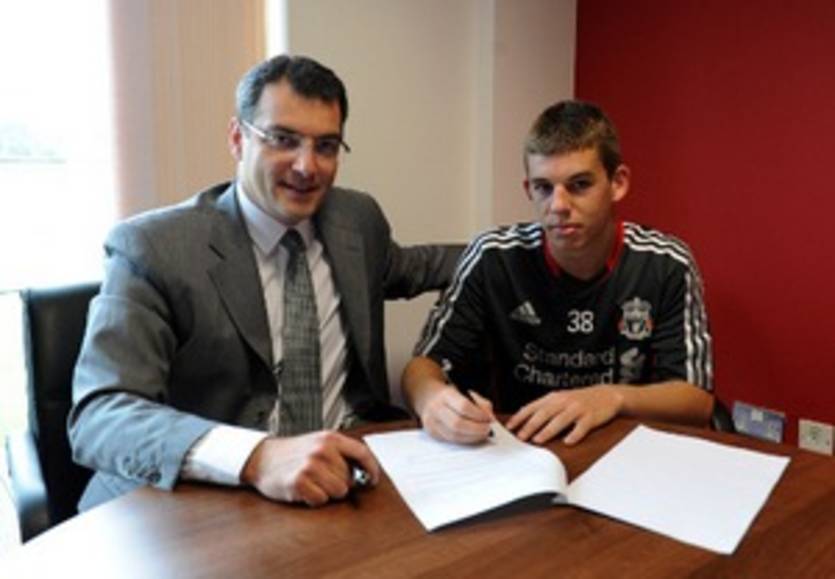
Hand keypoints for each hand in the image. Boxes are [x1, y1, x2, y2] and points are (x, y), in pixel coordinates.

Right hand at [240, 430, 379, 505]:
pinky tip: (304, 490)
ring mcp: (311, 466)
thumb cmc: (293, 453)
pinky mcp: (299, 482)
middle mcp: (322, 450)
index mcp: (330, 438)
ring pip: (338, 492)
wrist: (261, 458)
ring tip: (313, 483)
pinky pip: (321, 500)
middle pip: (349, 479)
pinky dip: (314, 499)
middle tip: (321, 478)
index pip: (362, 454)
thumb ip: (341, 453)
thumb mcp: (319, 443)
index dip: (372, 469)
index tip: (373, 480)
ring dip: (327, 492)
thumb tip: (365, 472)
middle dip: (339, 483)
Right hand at [419, 384, 493, 443]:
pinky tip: (471, 436)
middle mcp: (436, 408)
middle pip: (457, 424)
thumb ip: (481, 404)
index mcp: (446, 395)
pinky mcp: (432, 433)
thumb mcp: (467, 394)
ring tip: (481, 434)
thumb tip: (490, 418)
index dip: (479, 415)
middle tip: (487, 429)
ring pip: (454, 435)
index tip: (489, 419)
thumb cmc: (452, 397)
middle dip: (476, 429)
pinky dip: (464, 440)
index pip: (464, 407)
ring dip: (472, 437)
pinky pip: (451, 440)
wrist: (430, 398)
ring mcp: (431, 421)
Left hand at [506, 385, 623, 444]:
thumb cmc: (579, 400)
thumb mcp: (560, 399)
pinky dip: (574, 434)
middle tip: (521, 436)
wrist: (606, 395)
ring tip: (538, 440)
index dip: (520, 417)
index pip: (533, 407)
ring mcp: (577, 409)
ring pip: (560, 420)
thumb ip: (544, 407)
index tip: (509, 427)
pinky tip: (568, 442)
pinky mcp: (590, 417)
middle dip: (530, 426)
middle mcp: (564, 402)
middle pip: (544, 414)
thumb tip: (523, 416)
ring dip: (548, 430)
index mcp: (554, 398)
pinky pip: (581, 427)